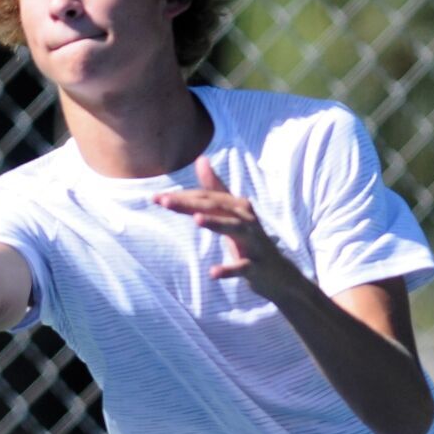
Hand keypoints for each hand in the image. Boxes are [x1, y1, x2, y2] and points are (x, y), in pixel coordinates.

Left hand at [154, 157, 296, 297]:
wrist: (278, 274)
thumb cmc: (249, 240)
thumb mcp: (231, 213)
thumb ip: (215, 188)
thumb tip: (201, 159)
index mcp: (238, 207)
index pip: (206, 198)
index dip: (182, 197)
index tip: (155, 198)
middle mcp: (246, 220)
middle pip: (216, 207)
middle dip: (190, 204)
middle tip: (164, 201)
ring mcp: (253, 242)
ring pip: (234, 229)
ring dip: (216, 223)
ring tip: (196, 219)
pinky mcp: (256, 267)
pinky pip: (242, 267)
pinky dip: (229, 269)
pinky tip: (213, 273)